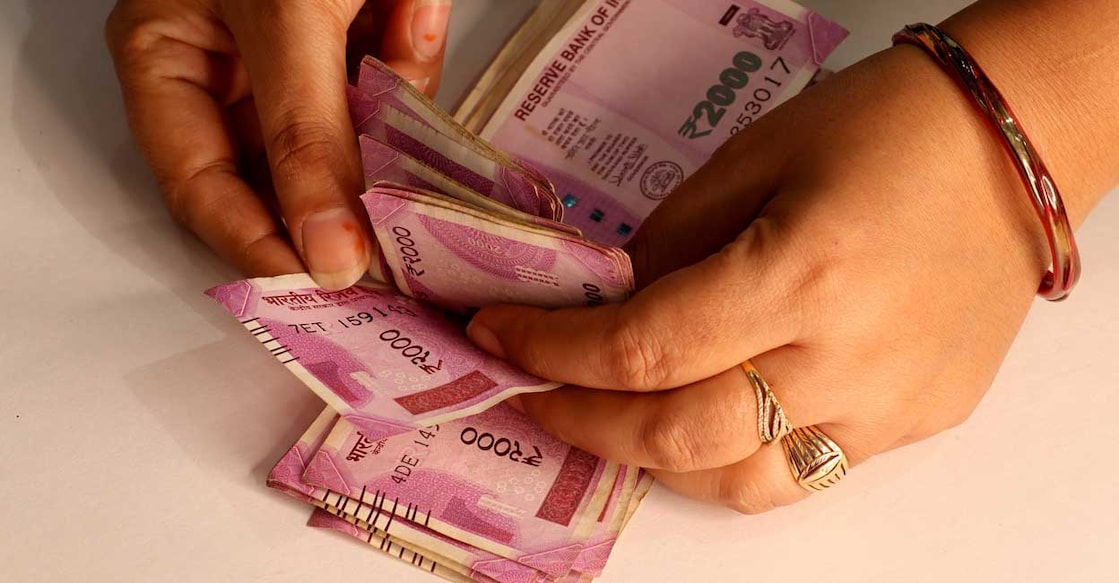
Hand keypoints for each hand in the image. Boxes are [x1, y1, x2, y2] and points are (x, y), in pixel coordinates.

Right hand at [106, 0, 452, 288]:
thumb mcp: (285, 19)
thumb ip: (304, 133)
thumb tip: (327, 250)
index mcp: (168, 55)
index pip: (200, 185)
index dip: (258, 243)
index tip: (320, 287)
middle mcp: (229, 63)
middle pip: (285, 170)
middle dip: (345, 182)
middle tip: (393, 231)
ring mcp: (299, 49)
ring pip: (355, 128)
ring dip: (391, 97)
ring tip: (400, 37)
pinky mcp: (361, 28)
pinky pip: (396, 78)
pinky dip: (415, 45)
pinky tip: (411, 7)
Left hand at [466, 46, 1062, 511]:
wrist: (1010, 148)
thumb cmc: (883, 129)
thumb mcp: (752, 158)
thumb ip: (670, 246)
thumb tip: (610, 308)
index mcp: (802, 273)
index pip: (643, 348)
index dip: (554, 351)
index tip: (502, 336)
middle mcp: (849, 358)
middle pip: (678, 435)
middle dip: (582, 422)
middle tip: (531, 392)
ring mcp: (890, 405)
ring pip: (740, 480)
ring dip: (652, 458)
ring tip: (606, 417)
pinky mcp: (917, 423)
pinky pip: (804, 471)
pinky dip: (732, 458)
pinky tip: (701, 420)